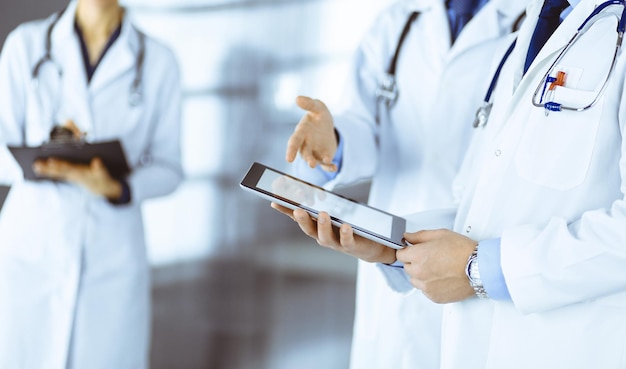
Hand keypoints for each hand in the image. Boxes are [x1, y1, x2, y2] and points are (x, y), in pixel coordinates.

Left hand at [32, 157, 121, 199]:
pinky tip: (40, 170)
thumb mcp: (103, 173)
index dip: (60, 164)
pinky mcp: (70, 177)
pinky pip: (58, 175)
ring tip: (35, 167)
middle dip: (48, 168)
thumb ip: (100, 168)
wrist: (101, 189)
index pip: (68, 168)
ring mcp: (71, 177)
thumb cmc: (102, 178)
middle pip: (59, 171)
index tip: (50, 161)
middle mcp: (73, 175)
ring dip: (45, 171)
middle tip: (36, 165)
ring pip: (56, 173)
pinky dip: (49, 172)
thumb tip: (97, 161)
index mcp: (80, 173)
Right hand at [271, 203, 395, 263]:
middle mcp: (321, 236)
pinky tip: (346, 225)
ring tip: (323, 213)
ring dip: (322, 226)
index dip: (285, 211)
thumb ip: (318, 204)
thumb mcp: (331, 214)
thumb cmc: (346, 226)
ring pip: (325, 237)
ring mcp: (335, 243)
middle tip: (297, 209)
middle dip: (302, 219)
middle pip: (308, 229)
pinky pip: (346, 241)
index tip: (274, 200)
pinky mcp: (350, 246)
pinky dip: (345, 234)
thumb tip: (302, 189)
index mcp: (315, 227)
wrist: (368, 246)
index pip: (297, 218)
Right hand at [286, 96, 337, 171]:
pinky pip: (325, 164)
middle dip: (307, 158)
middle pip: (304, 153)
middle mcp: (305, 144)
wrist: (328, 126)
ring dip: (318, 163)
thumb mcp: (318, 107)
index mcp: (302, 132)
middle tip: (311, 164)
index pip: (294, 141)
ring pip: (314, 160)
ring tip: (325, 161)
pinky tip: (334, 168)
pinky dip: (329, 167)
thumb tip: (297, 98)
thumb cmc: (319, 116)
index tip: (289, 159)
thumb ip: (309, 104)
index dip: (291, 150)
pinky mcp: (323, 157)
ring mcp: (314, 152)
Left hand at [396, 229, 476, 303]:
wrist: (480, 268)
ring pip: (415, 280)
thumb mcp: (440, 234)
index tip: (414, 250)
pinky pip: (426, 291)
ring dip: (422, 275)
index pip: (400, 254)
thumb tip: (407, 237)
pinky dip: (431, 285)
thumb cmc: (463, 251)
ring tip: (439, 268)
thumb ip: (419, 236)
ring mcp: (426, 287)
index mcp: (418, 256)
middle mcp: (419, 272)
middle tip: (432, 258)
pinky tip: (443, 278)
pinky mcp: (434, 297)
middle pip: (407, 267)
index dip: (408, 251)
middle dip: (415, 262)